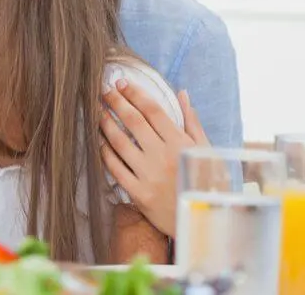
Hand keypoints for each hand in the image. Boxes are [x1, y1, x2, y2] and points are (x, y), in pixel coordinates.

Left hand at [100, 80, 209, 235]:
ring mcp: (149, 175)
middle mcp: (164, 156)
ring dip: (105, 123)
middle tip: (104, 91)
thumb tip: (182, 94)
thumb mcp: (206, 151)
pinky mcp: (138, 193)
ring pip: (119, 142)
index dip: (135, 93)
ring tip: (98, 112)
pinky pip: (115, 167)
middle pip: (133, 121)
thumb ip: (191, 122)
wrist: (204, 222)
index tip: (121, 83)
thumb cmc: (206, 183)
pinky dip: (104, 152)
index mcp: (181, 144)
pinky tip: (99, 141)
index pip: (153, 110)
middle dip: (116, 102)